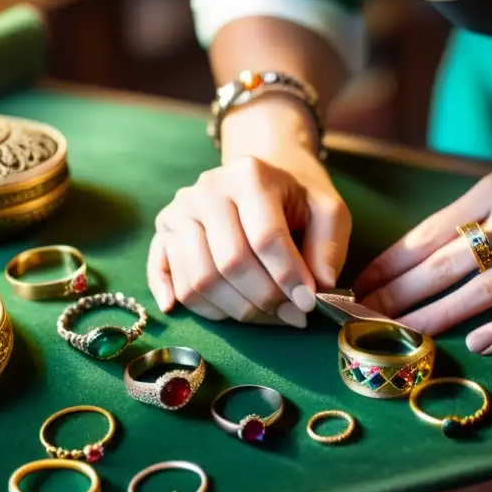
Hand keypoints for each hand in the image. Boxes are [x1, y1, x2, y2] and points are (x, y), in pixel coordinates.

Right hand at [147, 146, 350, 326]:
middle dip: (266, 299)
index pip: (265, 237)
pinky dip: (193, 306)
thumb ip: (328, 247)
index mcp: (250, 175)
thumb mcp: (328, 211)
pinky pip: (172, 281)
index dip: (288, 277)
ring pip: (199, 280)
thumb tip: (320, 287)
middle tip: (293, 316)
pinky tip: (219, 314)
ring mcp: (179, 211)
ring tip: (269, 314)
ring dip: (238, 309)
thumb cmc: (297, 200)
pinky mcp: (163, 233)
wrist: (261, 180)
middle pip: (230, 263)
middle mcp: (207, 190)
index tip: (308, 303)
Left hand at [352, 147, 491, 353]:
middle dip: (399, 295)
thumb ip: (472, 211)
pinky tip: (478, 344)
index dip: (391, 264)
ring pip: (480, 294)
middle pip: (445, 265)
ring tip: (404, 335)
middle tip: (365, 317)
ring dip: (437, 318)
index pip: (429, 233)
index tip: (362, 285)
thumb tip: (421, 249)